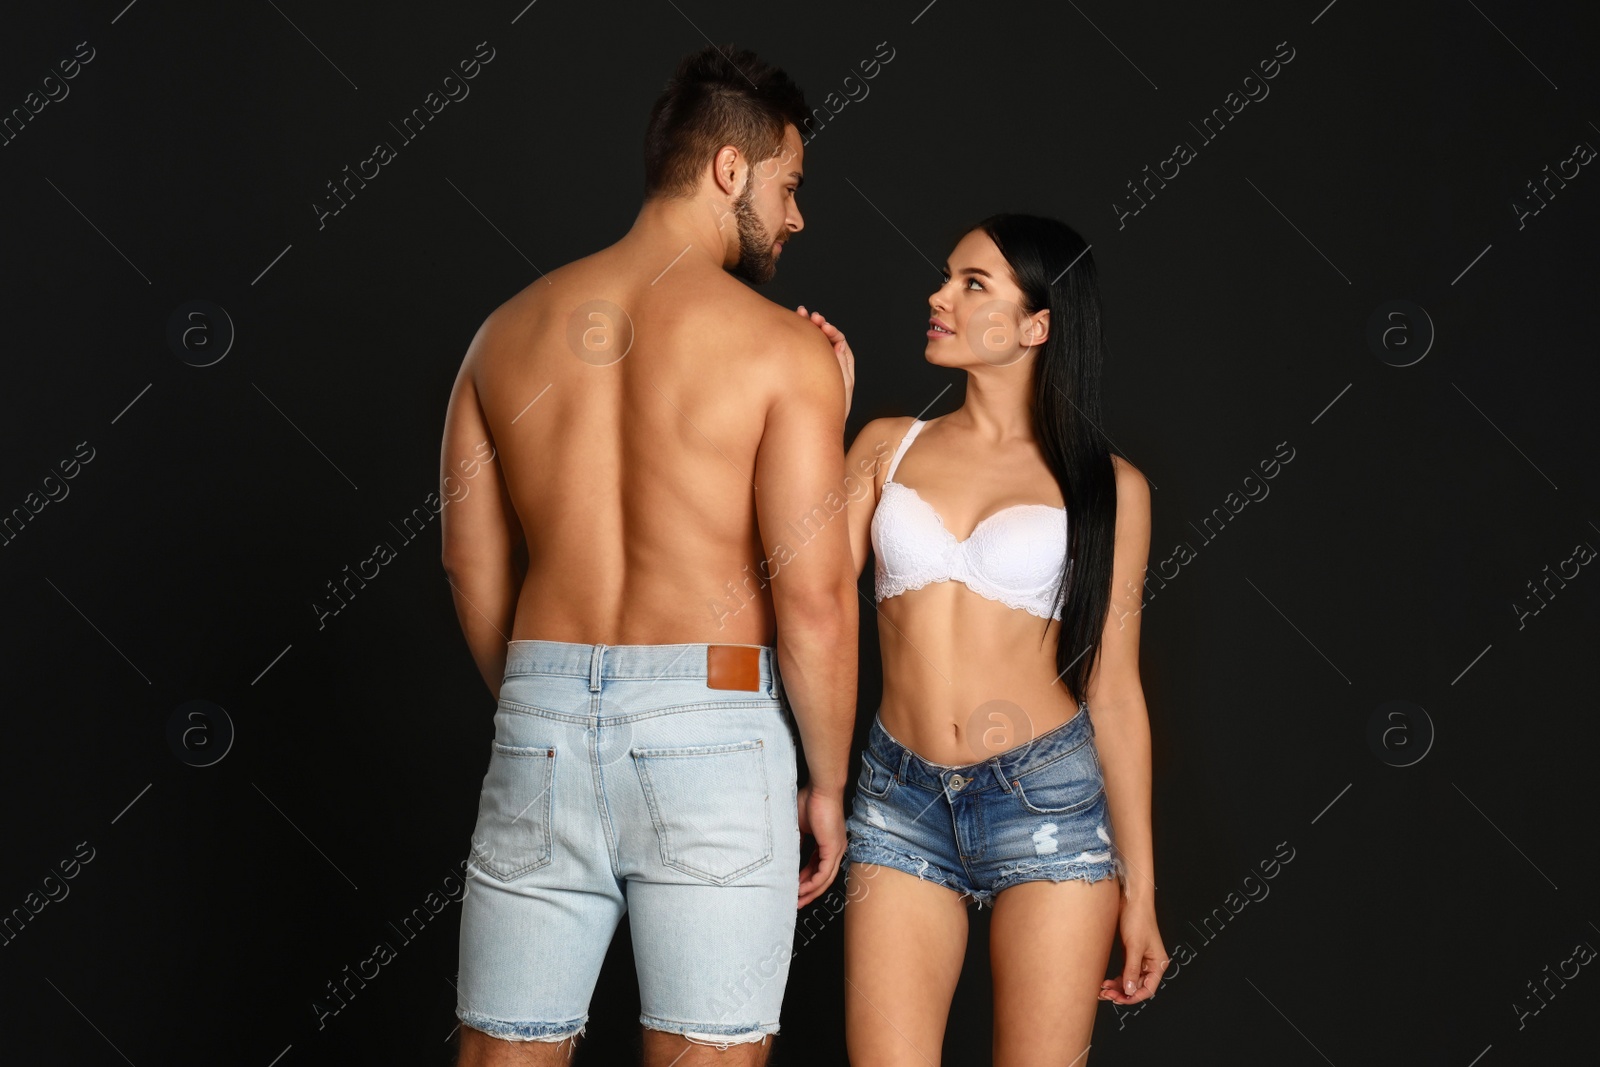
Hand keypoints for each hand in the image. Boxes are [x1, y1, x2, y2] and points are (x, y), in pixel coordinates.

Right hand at [795, 781, 846, 907]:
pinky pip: (824, 873)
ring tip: (797, 901)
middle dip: (809, 892)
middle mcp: (835, 849)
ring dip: (811, 892)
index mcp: (827, 844)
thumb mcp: (799, 826)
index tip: (794, 889)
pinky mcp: (833, 849)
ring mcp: (836, 850)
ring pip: (825, 879)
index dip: (805, 880)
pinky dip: (814, 883)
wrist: (820, 788)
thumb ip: (797, 841)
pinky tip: (803, 890)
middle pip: (823, 878)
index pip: (817, 868)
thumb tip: (787, 854)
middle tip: (796, 902)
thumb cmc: (810, 800)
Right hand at [797, 305, 853, 419]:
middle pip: (826, 337)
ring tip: (800, 313)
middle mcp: (830, 361)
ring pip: (813, 340)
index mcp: (843, 363)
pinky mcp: (803, 368)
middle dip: (818, 324)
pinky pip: (802, 349)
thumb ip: (842, 365)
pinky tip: (792, 326)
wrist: (819, 425)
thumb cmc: (834, 409)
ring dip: (808, 326)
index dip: (831, 331)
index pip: (838, 341)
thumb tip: (839, 345)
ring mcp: (816, 363)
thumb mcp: (842, 386)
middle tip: (810, 315)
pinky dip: (798, 337)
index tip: (822, 326)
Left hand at [1098, 901, 1166, 1005]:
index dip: (1133, 997)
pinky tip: (1105, 981)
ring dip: (1117, 987)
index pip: (1148, 989)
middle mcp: (1150, 963)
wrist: (1130, 899)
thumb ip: (1131, 969)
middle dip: (1122, 993)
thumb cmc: (1138, 918)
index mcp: (1158, 963)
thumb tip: (1129, 989)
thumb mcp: (1134, 946)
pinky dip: (1115, 978)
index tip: (1119, 999)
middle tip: (1106, 994)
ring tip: (1103, 990)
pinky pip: (1124, 971)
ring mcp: (1140, 958)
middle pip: (1137, 986)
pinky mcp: (1130, 952)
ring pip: (1129, 980)